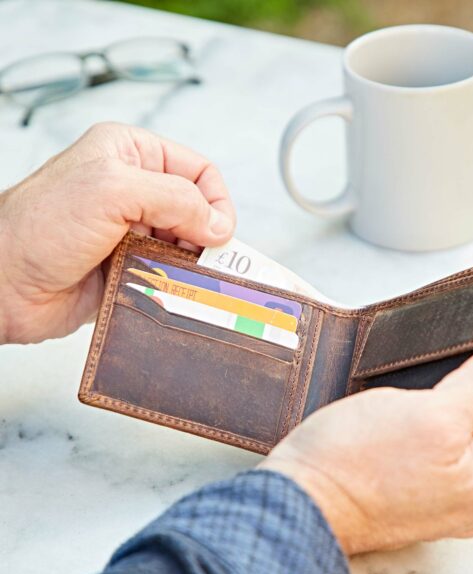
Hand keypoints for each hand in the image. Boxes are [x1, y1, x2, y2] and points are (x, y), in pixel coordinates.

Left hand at [0, 122, 234, 343]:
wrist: (3, 285)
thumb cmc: (39, 229)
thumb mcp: (111, 191)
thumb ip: (174, 199)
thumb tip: (218, 224)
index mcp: (130, 154)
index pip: (198, 170)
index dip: (215, 200)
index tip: (218, 232)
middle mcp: (134, 190)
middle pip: (197, 210)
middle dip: (205, 235)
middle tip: (204, 257)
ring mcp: (132, 230)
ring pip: (187, 244)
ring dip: (189, 261)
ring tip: (178, 273)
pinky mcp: (130, 265)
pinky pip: (169, 273)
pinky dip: (175, 282)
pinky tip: (164, 286)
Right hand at [262, 342, 472, 554]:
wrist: (300, 496)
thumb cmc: (355, 463)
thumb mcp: (432, 414)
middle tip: (456, 356)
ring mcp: (445, 492)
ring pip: (469, 431)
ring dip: (458, 397)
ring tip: (431, 375)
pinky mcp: (416, 485)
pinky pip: (442, 444)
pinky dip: (435, 416)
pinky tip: (413, 401)